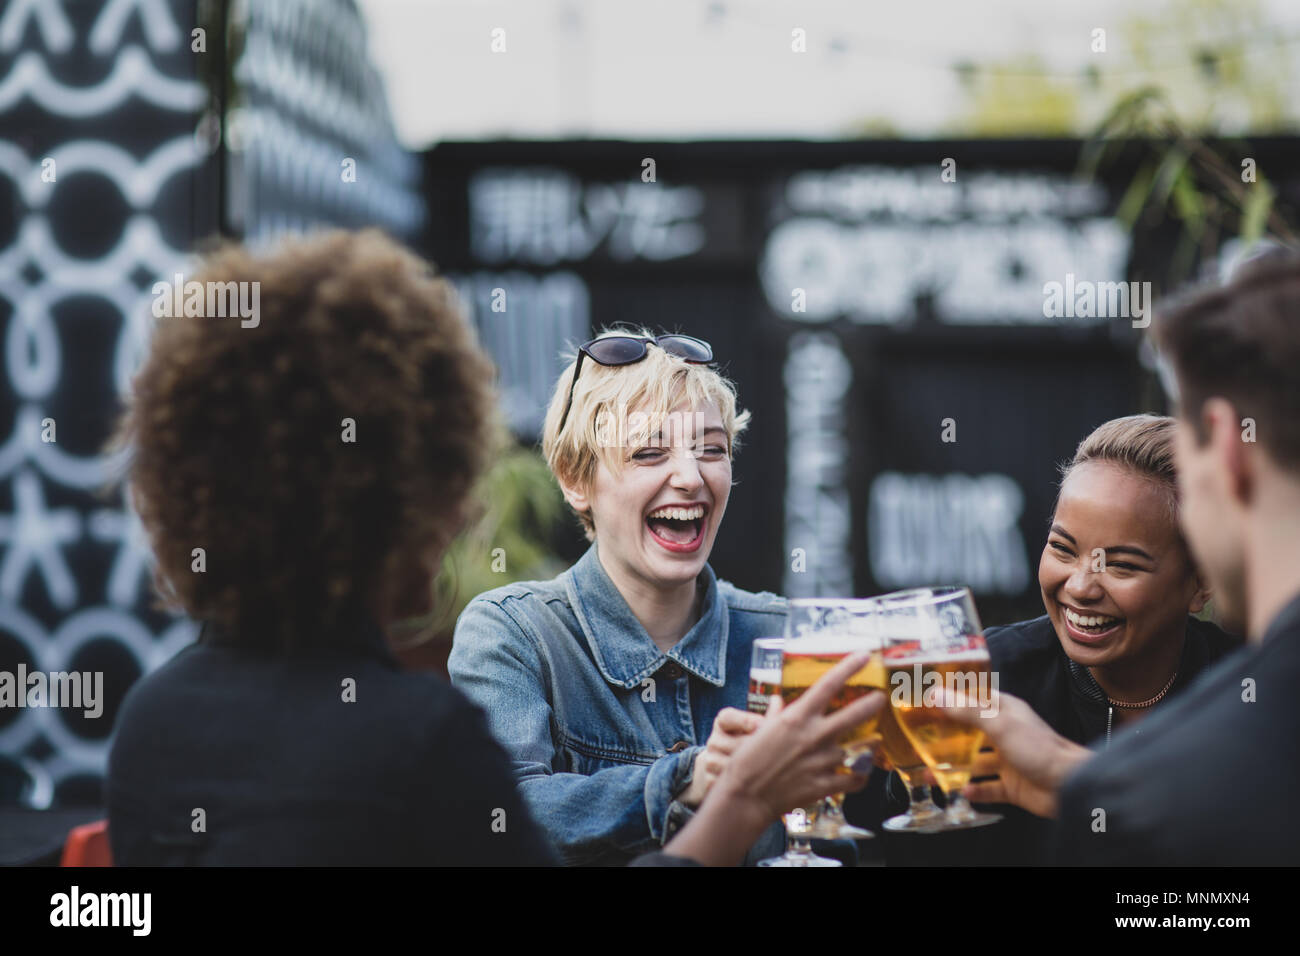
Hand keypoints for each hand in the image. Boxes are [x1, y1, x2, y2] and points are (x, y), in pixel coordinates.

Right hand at [661, 651, 884, 864]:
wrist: (745, 797)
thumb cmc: (747, 762)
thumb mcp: (760, 730)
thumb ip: (774, 715)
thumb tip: (777, 702)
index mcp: (797, 717)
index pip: (828, 684)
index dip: (848, 667)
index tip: (863, 656)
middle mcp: (814, 735)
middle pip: (854, 714)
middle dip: (872, 703)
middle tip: (881, 698)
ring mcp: (822, 761)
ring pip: (858, 749)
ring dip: (869, 745)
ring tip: (874, 740)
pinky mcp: (826, 784)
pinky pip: (854, 779)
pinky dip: (860, 776)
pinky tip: (860, 773)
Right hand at [936, 688, 1091, 817]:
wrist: (1071, 786)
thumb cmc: (1038, 748)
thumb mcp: (999, 724)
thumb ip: (967, 711)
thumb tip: (936, 694)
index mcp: (1005, 712)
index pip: (974, 700)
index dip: (952, 700)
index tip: (926, 703)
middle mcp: (1005, 734)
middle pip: (970, 734)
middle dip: (946, 739)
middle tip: (920, 742)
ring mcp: (1008, 761)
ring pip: (975, 763)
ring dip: (954, 769)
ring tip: (930, 774)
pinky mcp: (1012, 786)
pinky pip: (988, 788)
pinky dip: (975, 791)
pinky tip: (961, 792)